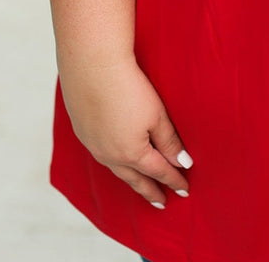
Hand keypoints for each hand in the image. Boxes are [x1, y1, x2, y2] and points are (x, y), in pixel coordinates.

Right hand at [58, 55, 192, 207]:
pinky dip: (114, 163)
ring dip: (131, 179)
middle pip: (134, 178)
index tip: (185, 190)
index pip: (158, 171)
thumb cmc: (130, 88)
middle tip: (161, 202)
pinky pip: (101, 155)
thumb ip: (169, 142)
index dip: (173, 180)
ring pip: (116, 169)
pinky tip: (116, 160)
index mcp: (131, 153)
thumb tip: (182, 162)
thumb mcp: (157, 115)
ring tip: (140, 185)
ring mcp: (93, 144)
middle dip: (150, 190)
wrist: (92, 66)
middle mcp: (109, 155)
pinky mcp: (82, 131)